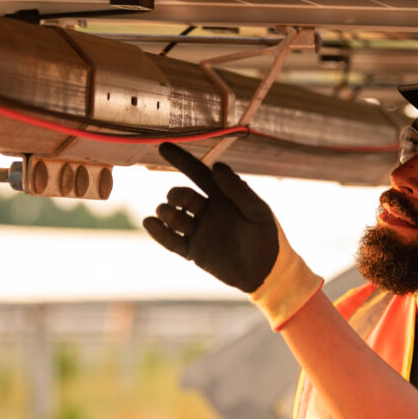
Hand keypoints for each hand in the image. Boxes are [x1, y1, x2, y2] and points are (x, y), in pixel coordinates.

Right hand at [143, 142, 279, 292]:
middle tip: (178, 200)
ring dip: (167, 213)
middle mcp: (208, 211)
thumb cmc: (267, 236)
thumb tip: (217, 166)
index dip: (182, 160)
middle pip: (182, 196)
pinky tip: (150, 223)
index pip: (198, 173)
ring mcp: (200, 231)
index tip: (164, 147)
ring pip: (174, 217)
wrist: (267, 272)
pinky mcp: (194, 252)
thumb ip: (238, 189)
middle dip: (176, 195)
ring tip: (169, 214)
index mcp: (223, 196)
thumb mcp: (257, 210)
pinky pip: (172, 241)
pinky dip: (159, 232)